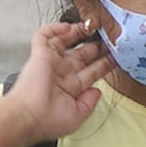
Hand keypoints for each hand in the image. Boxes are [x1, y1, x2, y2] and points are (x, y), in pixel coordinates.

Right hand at [4, 21, 112, 142]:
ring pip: (64, 41)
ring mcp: (50, 63)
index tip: (115, 56)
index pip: (91, 71)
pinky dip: (54, 28)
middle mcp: (61, 74)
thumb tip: (97, 91)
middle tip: (108, 38)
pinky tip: (67, 27)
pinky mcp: (39, 55)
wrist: (29, 117)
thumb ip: (90, 103)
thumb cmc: (49, 120)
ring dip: (77, 33)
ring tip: (90, 26)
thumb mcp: (78, 115)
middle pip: (82, 55)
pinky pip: (43, 36)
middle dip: (95, 46)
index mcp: (70, 88)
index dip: (103, 63)